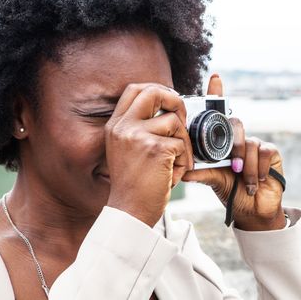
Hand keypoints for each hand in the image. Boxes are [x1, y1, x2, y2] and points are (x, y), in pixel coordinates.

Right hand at [104, 83, 193, 225]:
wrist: (129, 212)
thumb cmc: (134, 184)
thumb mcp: (126, 149)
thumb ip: (139, 128)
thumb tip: (168, 110)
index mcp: (116, 125)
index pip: (135, 89)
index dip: (158, 90)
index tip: (169, 102)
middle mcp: (123, 127)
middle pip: (154, 92)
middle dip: (176, 101)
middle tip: (182, 119)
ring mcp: (138, 136)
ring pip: (175, 122)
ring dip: (183, 142)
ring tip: (173, 162)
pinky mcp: (155, 149)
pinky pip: (182, 144)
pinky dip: (184, 160)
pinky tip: (172, 174)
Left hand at [182, 75, 285, 230]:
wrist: (252, 210)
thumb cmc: (231, 193)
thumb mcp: (214, 181)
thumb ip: (201, 173)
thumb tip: (183, 170)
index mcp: (222, 142)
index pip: (220, 114)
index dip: (218, 94)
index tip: (215, 77)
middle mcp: (239, 139)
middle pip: (236, 125)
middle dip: (235, 146)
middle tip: (233, 166)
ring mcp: (256, 145)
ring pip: (250, 143)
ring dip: (246, 166)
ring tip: (245, 182)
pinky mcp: (272, 153)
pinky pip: (264, 152)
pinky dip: (258, 169)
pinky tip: (256, 181)